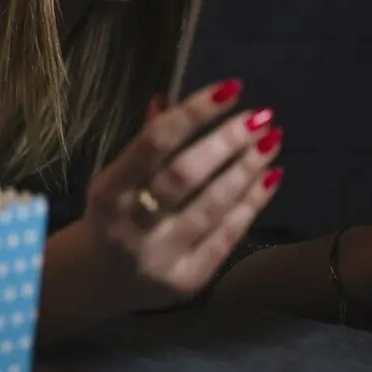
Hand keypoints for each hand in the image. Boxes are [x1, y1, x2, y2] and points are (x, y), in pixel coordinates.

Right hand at [81, 78, 283, 311]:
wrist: (99, 282)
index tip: (230, 88)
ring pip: (211, 206)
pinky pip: (226, 237)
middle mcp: (132, 224)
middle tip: (260, 116)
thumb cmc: (112, 216)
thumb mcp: (115, 178)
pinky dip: (251, 204)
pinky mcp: (187, 280)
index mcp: (109, 191)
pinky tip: (271, 177)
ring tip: (272, 140)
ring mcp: (160, 256)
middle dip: (227, 142)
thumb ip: (143, 144)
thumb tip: (167, 98)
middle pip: (185, 176)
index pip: (154, 143)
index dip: (194, 113)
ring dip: (247, 169)